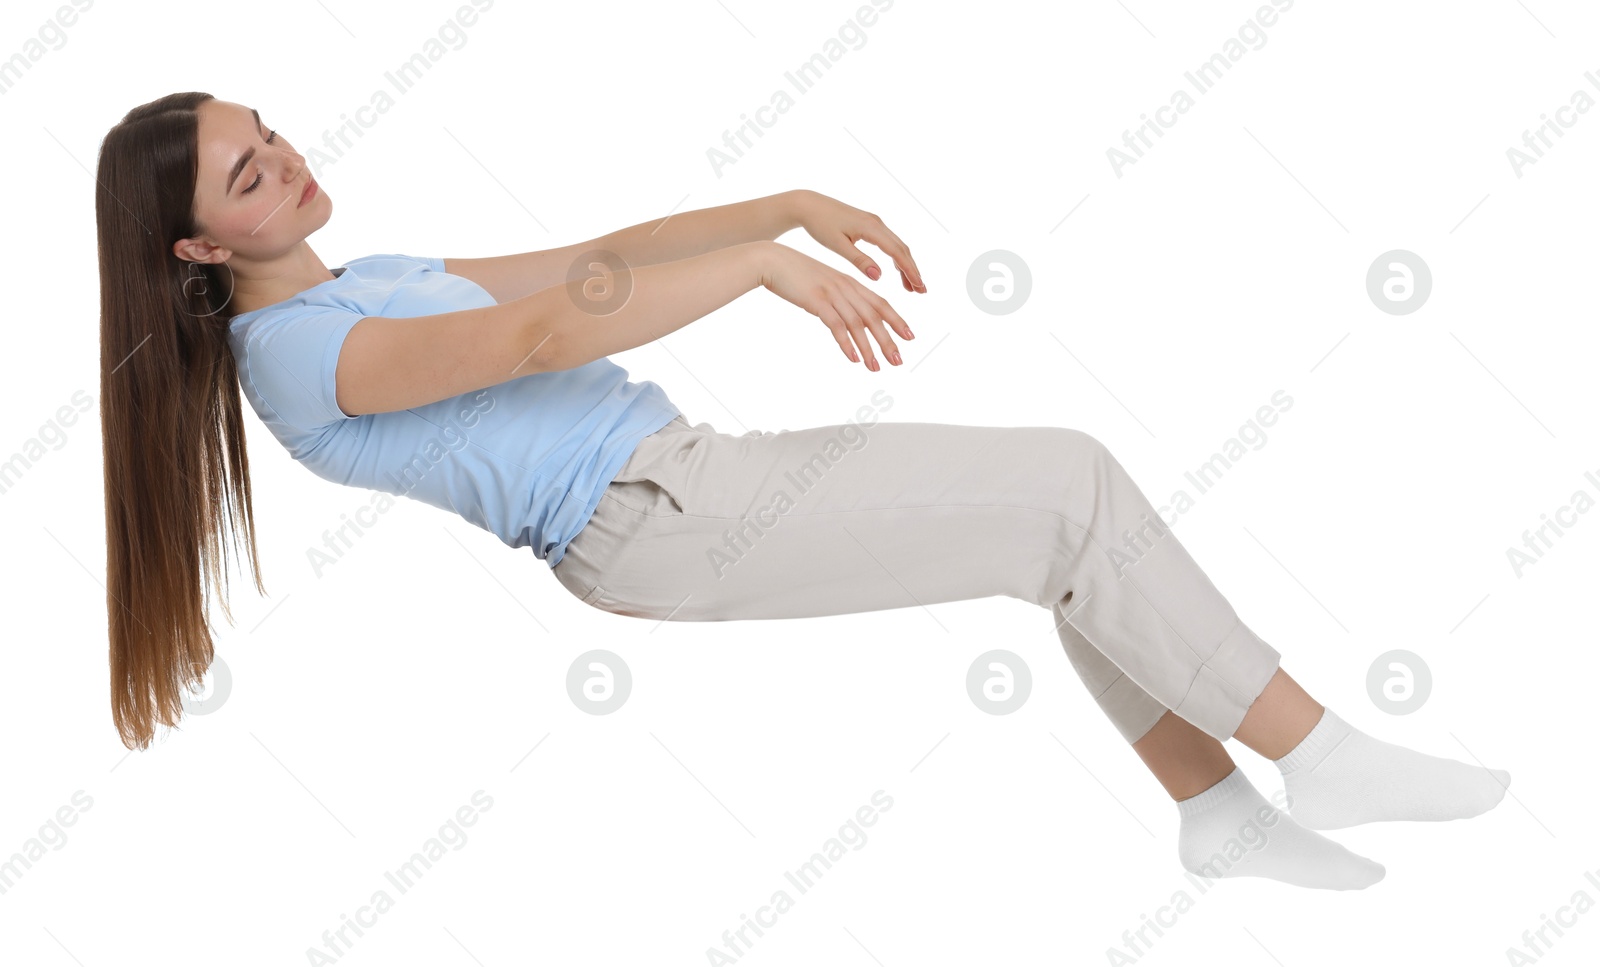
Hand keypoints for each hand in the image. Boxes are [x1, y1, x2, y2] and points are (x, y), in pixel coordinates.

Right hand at [757, 241, 913, 371]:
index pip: (880, 303)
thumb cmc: (795, 274)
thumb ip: (838, 297)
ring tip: (876, 367)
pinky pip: (836, 325)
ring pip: (858, 324)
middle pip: (874, 316)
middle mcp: (846, 288)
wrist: (773, 260)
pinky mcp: (816, 301)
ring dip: (868, 348)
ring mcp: (832, 294)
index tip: (910, 336)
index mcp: (850, 283)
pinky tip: (853, 358)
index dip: (897, 320)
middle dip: (888, 340)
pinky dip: (846, 343)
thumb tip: (846, 316)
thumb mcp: (823, 284)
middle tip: (898, 360)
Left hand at [791, 190, 926, 293]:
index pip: (897, 252)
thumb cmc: (819, 225)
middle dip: (913, 270)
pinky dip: (896, 257)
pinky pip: (889, 242)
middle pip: (902, 249)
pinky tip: (896, 270)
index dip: (909, 271)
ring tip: (911, 286)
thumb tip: (879, 277)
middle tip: (922, 291)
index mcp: (871, 228)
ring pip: (897, 245)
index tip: (918, 286)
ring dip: (906, 265)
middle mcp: (877, 223)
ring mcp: (874, 222)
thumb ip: (859, 261)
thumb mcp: (837, 245)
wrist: (808, 205)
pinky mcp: (869, 224)